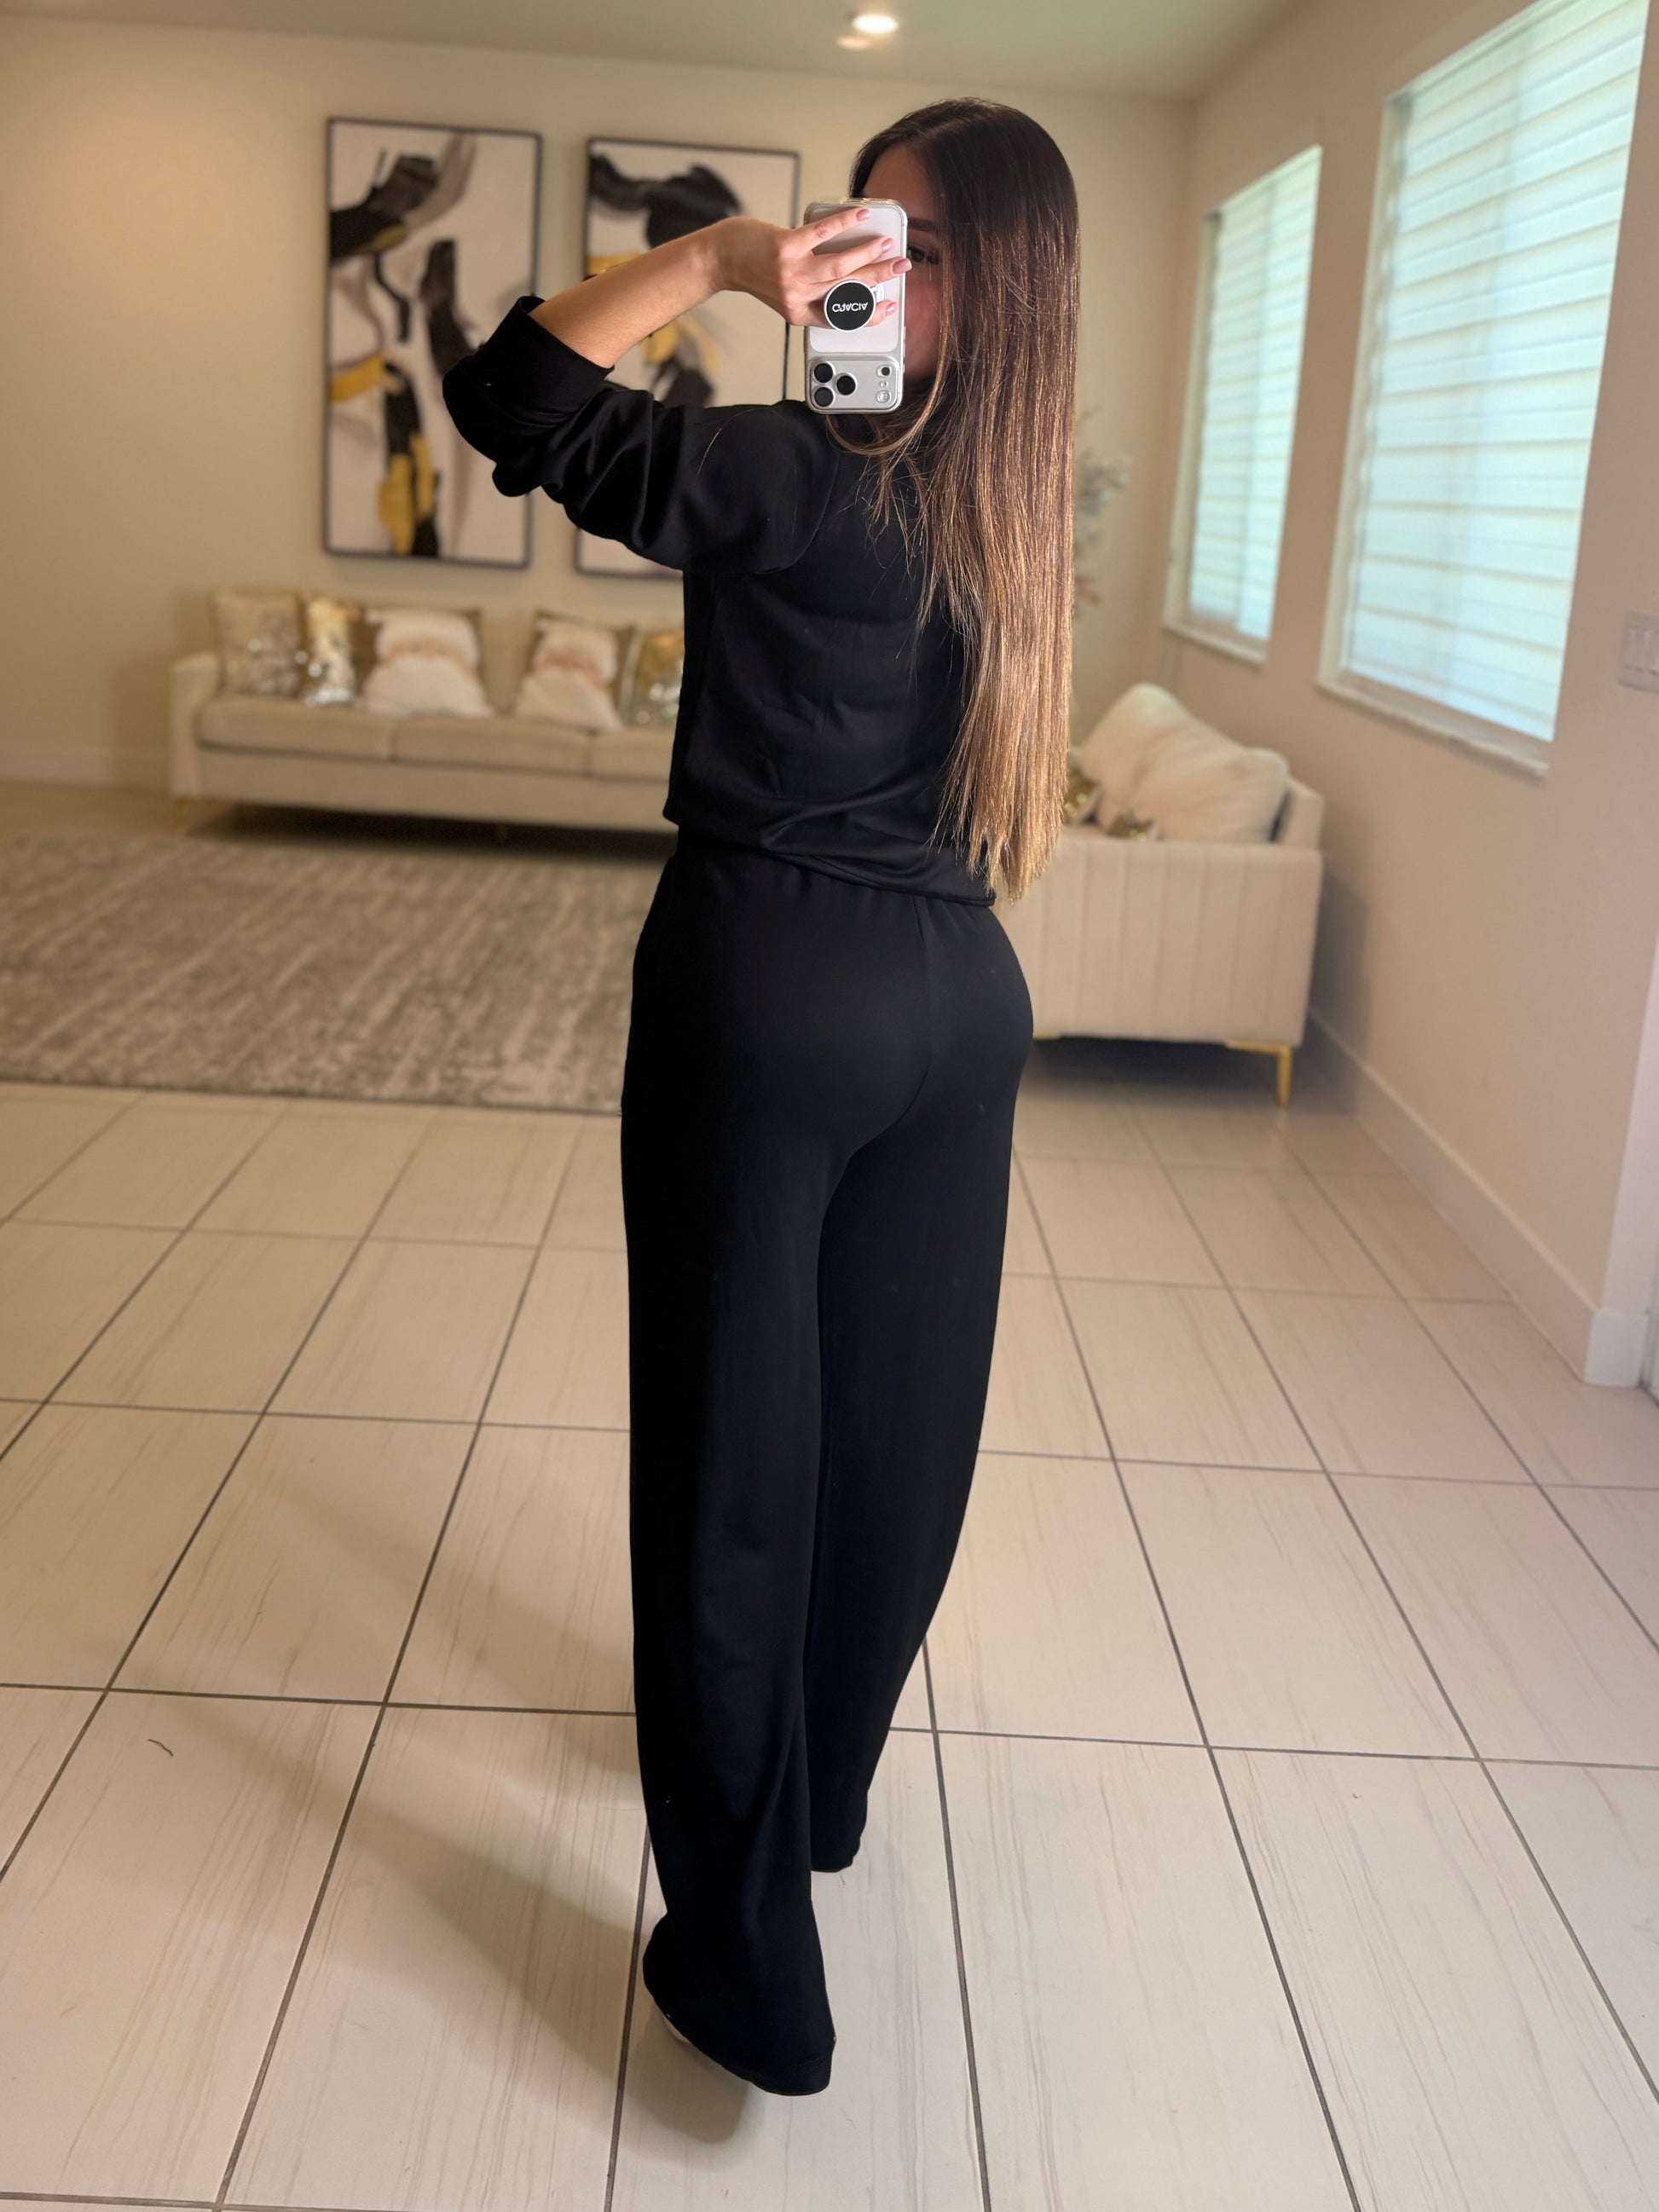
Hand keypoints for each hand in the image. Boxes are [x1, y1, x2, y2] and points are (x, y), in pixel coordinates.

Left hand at [713, 211, 908, 327]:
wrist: (722, 258)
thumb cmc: (752, 272)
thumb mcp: (784, 293)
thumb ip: (812, 290)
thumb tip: (849, 270)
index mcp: (800, 313)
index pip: (841, 319)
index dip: (869, 314)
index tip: (889, 305)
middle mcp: (797, 296)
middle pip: (847, 289)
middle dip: (879, 278)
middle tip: (901, 267)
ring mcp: (792, 272)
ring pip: (840, 266)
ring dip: (867, 254)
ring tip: (885, 244)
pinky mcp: (786, 246)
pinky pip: (822, 234)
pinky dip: (844, 223)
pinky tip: (860, 216)